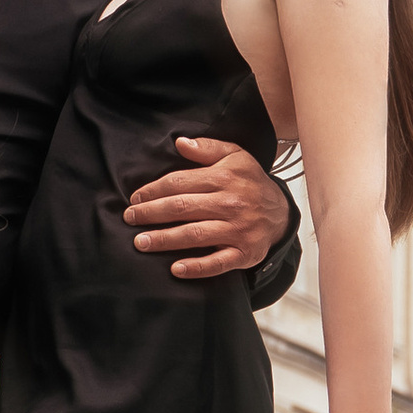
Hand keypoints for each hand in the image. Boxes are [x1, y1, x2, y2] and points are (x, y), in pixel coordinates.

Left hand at [124, 137, 293, 282]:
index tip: (135, 198)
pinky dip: (196, 267)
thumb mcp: (236, 156)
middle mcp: (231, 203)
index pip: (181, 183)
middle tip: (130, 219)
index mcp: (225, 177)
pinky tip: (175, 269)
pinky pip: (218, 263)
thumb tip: (180, 143)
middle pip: (183, 208)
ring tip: (140, 242)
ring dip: (165, 239)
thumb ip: (207, 148)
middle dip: (151, 214)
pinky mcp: (244, 253)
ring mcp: (238, 230)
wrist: (282, 213)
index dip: (154, 190)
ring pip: (195, 235)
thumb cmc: (251, 183)